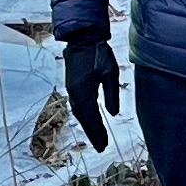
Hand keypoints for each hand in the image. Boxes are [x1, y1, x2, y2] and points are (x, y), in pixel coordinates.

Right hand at [58, 25, 120, 151]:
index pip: (92, 117)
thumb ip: (112, 94)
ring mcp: (71, 89)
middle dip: (93, 133)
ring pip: (79, 113)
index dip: (98, 132)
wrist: (82, 38)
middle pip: (84, 119)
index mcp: (84, 91)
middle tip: (101, 147)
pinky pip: (78, 106)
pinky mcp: (72, 86)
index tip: (104, 145)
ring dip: (88, 126)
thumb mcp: (110, 72)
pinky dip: (84, 117)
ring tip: (97, 138)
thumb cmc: (98, 53)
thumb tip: (113, 113)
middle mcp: (75, 93)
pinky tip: (90, 121)